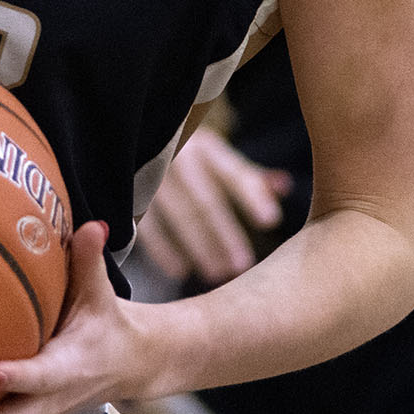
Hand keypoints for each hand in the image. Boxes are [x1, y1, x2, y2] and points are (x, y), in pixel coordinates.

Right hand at [133, 131, 288, 283]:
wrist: (131, 138)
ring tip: (218, 274)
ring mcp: (150, 177)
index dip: (251, 195)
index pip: (232, 172)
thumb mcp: (216, 157)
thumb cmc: (188, 158)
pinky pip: (147, 226)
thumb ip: (248, 175)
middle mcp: (177, 159)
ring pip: (178, 216)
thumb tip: (285, 185)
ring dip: (199, 247)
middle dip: (224, 235)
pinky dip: (162, 250)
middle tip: (242, 265)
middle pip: (204, 201)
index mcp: (205, 148)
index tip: (271, 221)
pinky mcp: (128, 196)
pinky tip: (180, 271)